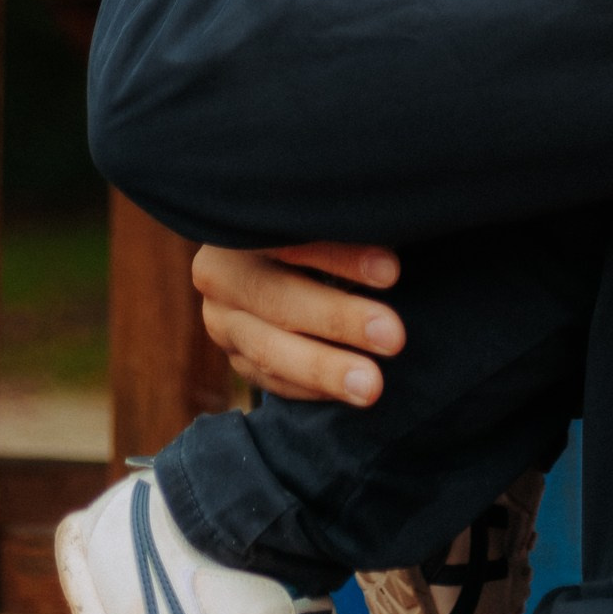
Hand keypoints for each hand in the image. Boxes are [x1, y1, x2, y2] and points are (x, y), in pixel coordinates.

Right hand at [193, 238, 406, 404]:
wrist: (269, 257)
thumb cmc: (316, 228)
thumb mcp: (318, 219)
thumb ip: (343, 228)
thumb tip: (391, 251)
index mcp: (241, 226)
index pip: (290, 239)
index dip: (340, 257)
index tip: (392, 272)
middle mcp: (220, 274)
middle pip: (277, 299)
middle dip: (339, 320)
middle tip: (393, 337)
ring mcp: (222, 321)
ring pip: (269, 350)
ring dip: (325, 369)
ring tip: (372, 386)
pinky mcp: (235, 358)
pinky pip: (270, 380)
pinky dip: (311, 389)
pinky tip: (348, 394)